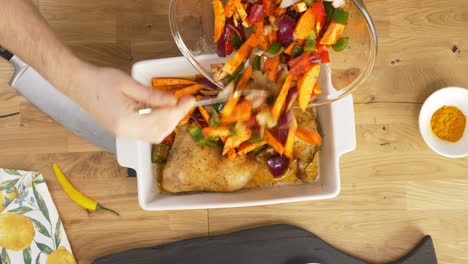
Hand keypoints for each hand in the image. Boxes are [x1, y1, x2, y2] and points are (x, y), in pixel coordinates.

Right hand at [79, 66, 194, 142]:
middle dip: (176, 118)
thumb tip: (174, 102)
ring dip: (169, 123)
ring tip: (177, 106)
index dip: (178, 111)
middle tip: (186, 102)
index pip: (160, 120)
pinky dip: (159, 124)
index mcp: (126, 120)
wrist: (77, 83)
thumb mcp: (129, 84)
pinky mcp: (123, 131)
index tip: (189, 100)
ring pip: (154, 135)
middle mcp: (125, 132)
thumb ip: (153, 96)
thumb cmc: (100, 80)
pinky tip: (163, 111)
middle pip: (159, 132)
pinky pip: (146, 133)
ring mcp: (123, 134)